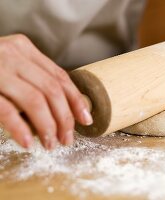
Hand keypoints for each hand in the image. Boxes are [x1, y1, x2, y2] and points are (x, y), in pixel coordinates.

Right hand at [0, 34, 92, 149]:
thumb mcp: (14, 65)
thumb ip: (35, 78)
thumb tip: (66, 106)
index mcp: (25, 49)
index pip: (61, 77)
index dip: (76, 100)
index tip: (86, 119)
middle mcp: (13, 54)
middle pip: (52, 90)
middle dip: (65, 118)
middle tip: (68, 138)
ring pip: (35, 101)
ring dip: (48, 126)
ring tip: (52, 143)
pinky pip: (7, 111)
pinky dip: (21, 128)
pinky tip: (28, 142)